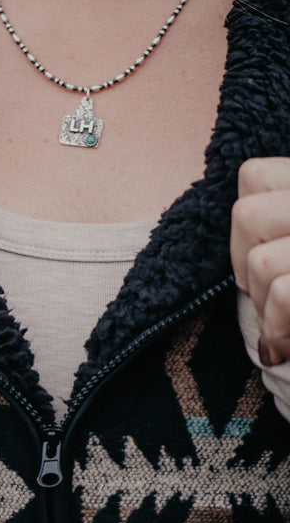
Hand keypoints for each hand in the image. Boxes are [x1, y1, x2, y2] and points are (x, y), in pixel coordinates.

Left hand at [231, 158, 289, 366]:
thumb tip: (237, 266)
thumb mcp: (287, 249)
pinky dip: (278, 329)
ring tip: (287, 325)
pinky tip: (289, 346)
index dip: (247, 224)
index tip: (262, 256)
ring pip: (261, 262)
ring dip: (264, 307)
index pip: (254, 176)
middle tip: (271, 297)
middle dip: (244, 265)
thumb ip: (276, 231)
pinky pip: (285, 294)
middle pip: (246, 215)